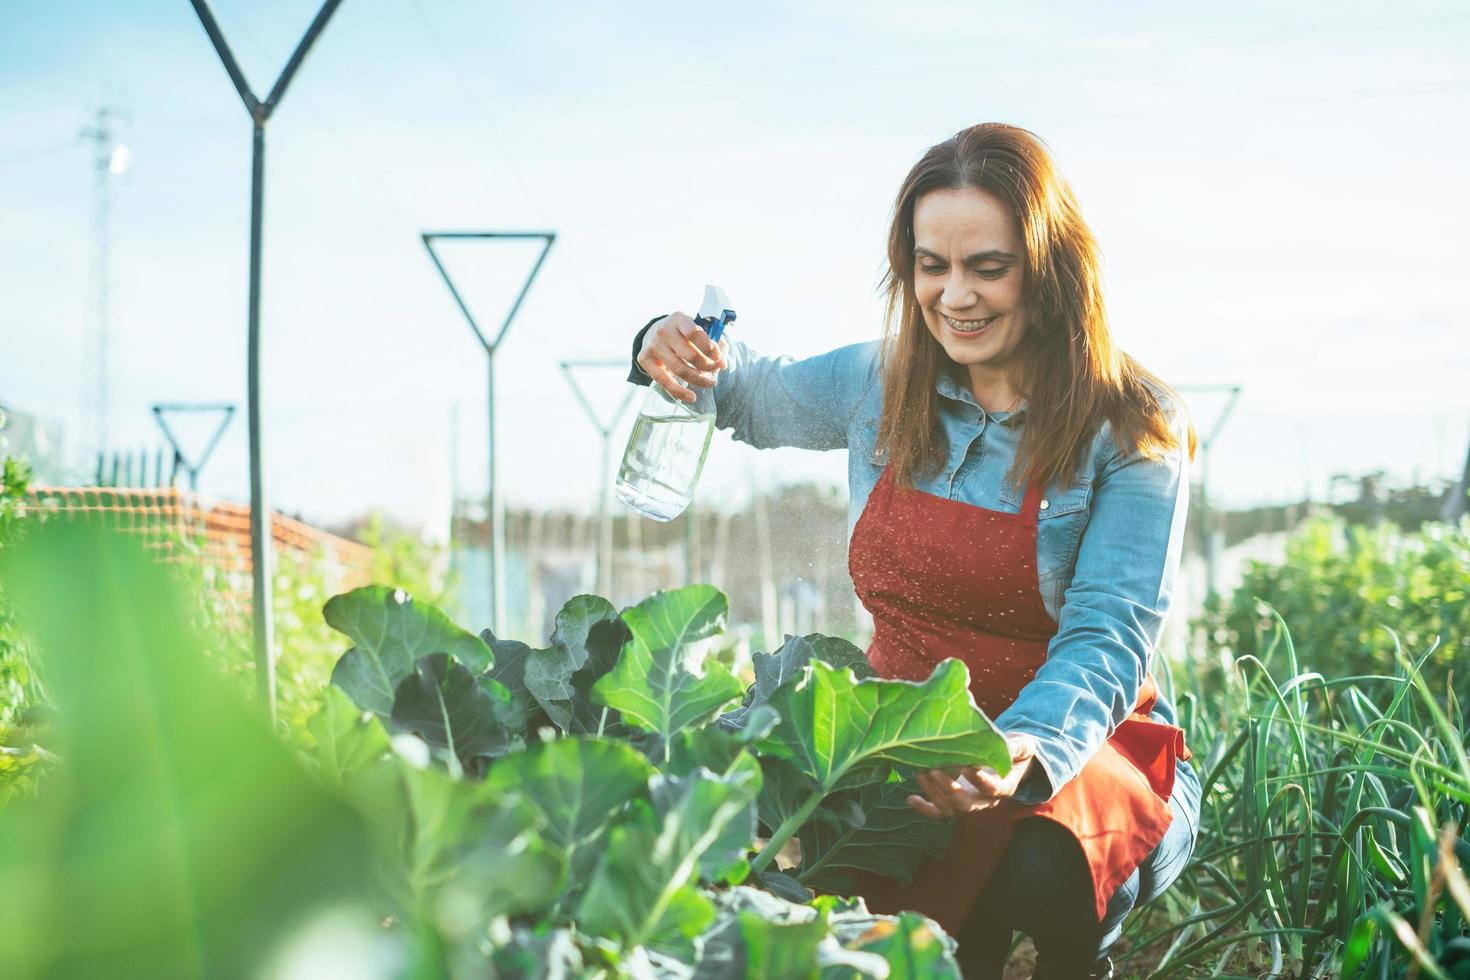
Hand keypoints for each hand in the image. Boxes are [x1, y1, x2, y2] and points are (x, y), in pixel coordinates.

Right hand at [636, 311, 728, 403]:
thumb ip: (717, 345)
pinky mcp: (644, 358)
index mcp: (680, 319)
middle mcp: (664, 330)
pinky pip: (663, 380)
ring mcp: (653, 344)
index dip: (709, 348)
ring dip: (698, 380)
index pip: (694, 333)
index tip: (718, 357)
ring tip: (710, 382)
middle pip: (690, 355)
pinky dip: (679, 392)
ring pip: (680, 370)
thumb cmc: (686, 334)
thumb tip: (723, 364)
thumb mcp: (701, 332)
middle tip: (715, 371)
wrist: (661, 334)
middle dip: (707, 366)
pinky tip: (691, 397)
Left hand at [906, 733, 1038, 818]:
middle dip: (949, 790)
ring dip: (933, 794)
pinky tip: (911, 799)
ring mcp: (967, 804)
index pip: (991, 789)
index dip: (980, 781)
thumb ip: (1016, 746)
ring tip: (920, 773)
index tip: (968, 766)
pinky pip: (938, 812)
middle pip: (966, 805)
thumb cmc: (1014, 751)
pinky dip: (924, 808)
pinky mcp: (953, 803)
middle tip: (934, 770)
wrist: (1006, 763)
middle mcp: (984, 801)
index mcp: (1003, 788)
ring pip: (949, 809)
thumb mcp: (1021, 746)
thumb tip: (1010, 745)